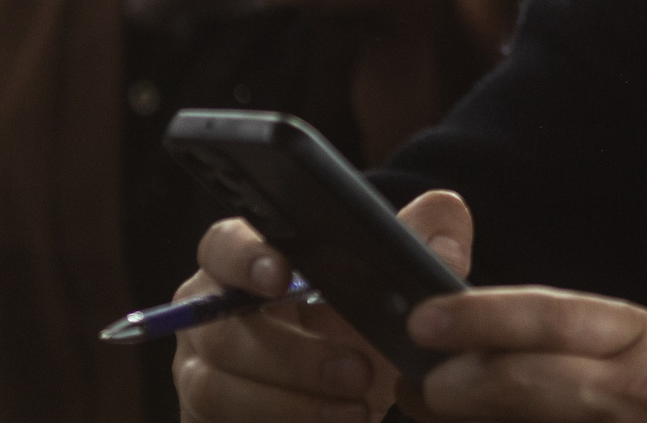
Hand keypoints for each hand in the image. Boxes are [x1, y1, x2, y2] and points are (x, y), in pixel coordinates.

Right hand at [173, 191, 471, 422]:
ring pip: (219, 388)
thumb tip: (446, 248)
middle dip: (293, 354)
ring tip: (354, 408)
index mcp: (247, 263)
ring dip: (290, 402)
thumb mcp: (394, 283)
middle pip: (224, 329)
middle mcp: (210, 314)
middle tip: (357, 370)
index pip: (222, 244)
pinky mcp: (203, 419)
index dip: (245, 257)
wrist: (349, 391)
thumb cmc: (360, 324)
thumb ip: (426, 241)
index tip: (282, 275)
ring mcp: (199, 371)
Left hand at [406, 288, 646, 422]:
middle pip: (530, 379)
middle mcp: (641, 384)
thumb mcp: (627, 343)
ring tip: (435, 408)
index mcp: (638, 333)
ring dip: (472, 419)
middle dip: (461, 383)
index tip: (424, 319)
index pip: (551, 316)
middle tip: (419, 384)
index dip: (482, 316)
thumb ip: (556, 339)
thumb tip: (458, 343)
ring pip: (527, 421)